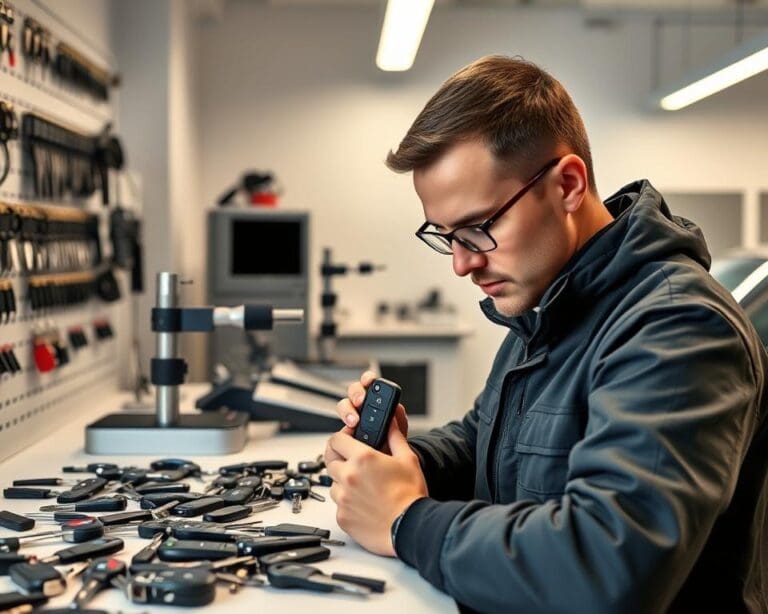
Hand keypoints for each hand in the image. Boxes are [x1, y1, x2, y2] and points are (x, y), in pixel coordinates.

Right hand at [325, 370, 408, 464]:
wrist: (385, 467)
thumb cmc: (392, 446)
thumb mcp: (400, 433)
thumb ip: (398, 420)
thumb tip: (396, 408)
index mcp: (376, 402)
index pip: (369, 383)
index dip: (368, 379)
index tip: (370, 381)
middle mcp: (362, 408)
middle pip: (353, 391)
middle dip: (356, 394)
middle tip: (360, 402)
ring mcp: (351, 420)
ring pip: (343, 406)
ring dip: (347, 411)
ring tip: (354, 422)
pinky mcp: (342, 435)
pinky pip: (337, 429)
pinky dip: (341, 432)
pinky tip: (347, 436)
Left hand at [326, 418, 427, 556]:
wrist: (411, 528)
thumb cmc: (410, 496)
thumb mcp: (407, 459)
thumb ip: (395, 437)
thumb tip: (391, 423)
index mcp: (362, 458)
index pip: (336, 440)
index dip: (341, 438)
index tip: (347, 440)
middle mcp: (348, 476)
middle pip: (330, 460)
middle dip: (340, 459)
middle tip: (353, 463)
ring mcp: (343, 498)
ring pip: (334, 483)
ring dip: (343, 482)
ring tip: (364, 487)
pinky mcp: (342, 517)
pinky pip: (338, 505)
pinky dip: (348, 503)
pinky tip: (364, 504)